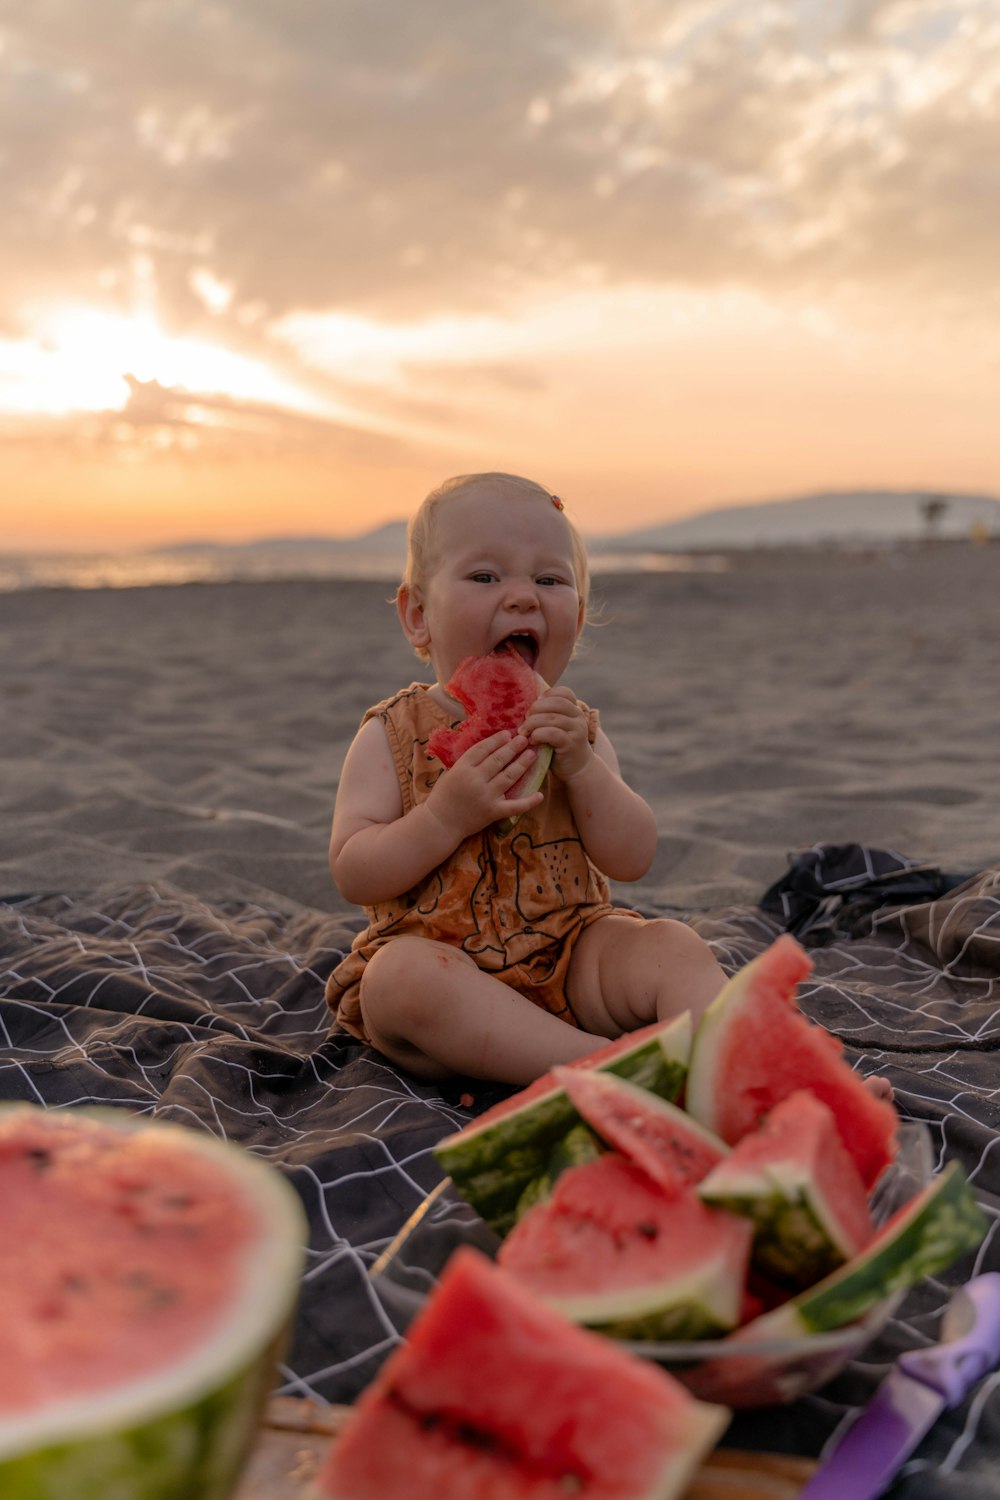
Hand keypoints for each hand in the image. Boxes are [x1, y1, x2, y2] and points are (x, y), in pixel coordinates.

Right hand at [425, 730, 543, 842]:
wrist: (440, 823)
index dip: (497, 740)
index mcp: (462, 768)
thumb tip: (488, 747)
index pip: (483, 749)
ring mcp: (485, 796)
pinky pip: (514, 806)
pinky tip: (540, 794)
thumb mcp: (451, 773)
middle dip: (513, 747)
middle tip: (525, 739)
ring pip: (509, 776)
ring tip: (532, 754)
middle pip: (498, 759)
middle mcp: (475, 780)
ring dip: (522, 764)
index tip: (508, 733)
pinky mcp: (493, 812)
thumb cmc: (443, 796)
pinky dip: (528, 801)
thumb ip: (467, 762)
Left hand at [519, 687, 591, 781]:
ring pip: (551, 718)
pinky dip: (538, 734)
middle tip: (525, 719)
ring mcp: (577, 730)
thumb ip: (546, 714)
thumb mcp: (556, 726)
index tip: (535, 706)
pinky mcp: (571, 744)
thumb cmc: (559, 746)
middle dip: (536, 709)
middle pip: (556, 703)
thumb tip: (522, 703)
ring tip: (523, 732)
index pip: (564, 692)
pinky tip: (532, 740)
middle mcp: (578, 717)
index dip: (547, 695)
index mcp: (574, 709)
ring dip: (532, 723)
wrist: (576, 769)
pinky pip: (552, 733)